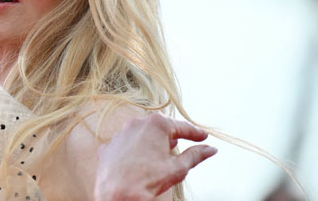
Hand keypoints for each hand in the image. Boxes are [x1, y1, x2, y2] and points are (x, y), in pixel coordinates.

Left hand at [93, 113, 216, 200]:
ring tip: (161, 152)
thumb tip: (210, 149)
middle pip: (159, 127)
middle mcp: (136, 124)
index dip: (195, 133)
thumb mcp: (178, 168)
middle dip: (172, 134)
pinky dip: (132, 150)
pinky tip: (138, 161)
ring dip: (151, 141)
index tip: (203, 137)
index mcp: (156, 125)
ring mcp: (120, 135)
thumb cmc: (147, 180)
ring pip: (140, 134)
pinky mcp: (108, 147)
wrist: (118, 195)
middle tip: (184, 141)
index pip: (181, 127)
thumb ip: (195, 155)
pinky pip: (124, 145)